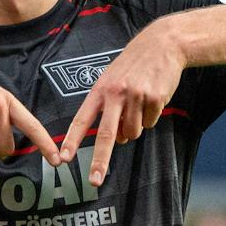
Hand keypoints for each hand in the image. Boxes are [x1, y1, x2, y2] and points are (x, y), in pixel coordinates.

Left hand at [61, 24, 186, 186]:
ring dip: (135, 127)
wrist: (162, 44)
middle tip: (95, 181)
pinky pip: (151, 122)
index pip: (82, 119)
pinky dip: (151, 116)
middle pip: (106, 135)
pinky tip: (152, 98)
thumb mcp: (114, 81)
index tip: (63, 158)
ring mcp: (136, 96)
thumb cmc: (134, 65)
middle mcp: (116, 93)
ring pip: (133, 132)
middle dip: (100, 161)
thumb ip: (109, 109)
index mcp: (100, 90)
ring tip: (139, 105)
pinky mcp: (155, 98)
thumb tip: (116, 141)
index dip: (72, 140)